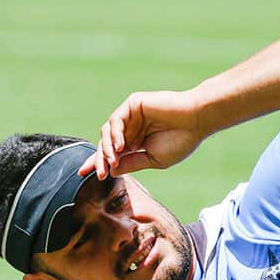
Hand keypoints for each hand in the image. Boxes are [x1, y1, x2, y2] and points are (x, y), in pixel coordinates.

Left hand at [79, 90, 205, 179]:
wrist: (196, 121)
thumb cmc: (181, 141)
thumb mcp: (153, 159)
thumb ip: (131, 163)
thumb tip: (111, 171)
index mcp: (136, 143)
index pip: (112, 154)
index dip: (98, 163)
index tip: (84, 175)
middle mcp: (131, 129)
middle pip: (105, 145)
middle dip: (99, 160)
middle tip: (98, 174)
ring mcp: (131, 116)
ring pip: (107, 133)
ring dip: (107, 149)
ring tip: (112, 161)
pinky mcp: (133, 104)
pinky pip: (116, 120)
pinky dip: (115, 134)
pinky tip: (121, 146)